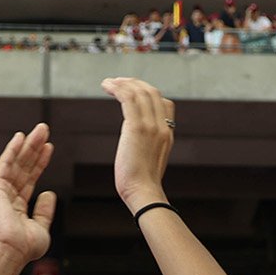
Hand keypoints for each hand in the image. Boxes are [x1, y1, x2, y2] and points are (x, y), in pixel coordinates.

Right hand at [0, 124, 55, 263]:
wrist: (12, 252)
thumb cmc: (25, 247)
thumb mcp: (41, 228)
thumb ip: (45, 211)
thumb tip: (49, 193)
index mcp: (17, 207)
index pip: (30, 179)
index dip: (40, 163)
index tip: (49, 148)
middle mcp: (8, 197)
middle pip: (24, 167)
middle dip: (34, 148)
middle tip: (44, 131)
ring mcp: (1, 191)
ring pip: (17, 162)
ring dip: (28, 145)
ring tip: (40, 129)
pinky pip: (5, 164)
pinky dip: (12, 150)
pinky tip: (20, 137)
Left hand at [100, 76, 174, 206]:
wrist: (144, 192)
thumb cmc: (143, 185)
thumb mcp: (151, 162)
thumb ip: (147, 148)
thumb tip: (134, 146)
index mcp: (168, 135)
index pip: (166, 103)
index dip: (149, 93)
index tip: (133, 92)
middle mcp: (163, 127)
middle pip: (153, 93)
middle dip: (135, 83)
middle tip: (118, 82)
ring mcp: (152, 126)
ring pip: (140, 92)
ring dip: (123, 83)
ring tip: (108, 83)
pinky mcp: (137, 127)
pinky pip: (128, 98)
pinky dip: (117, 88)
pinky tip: (107, 86)